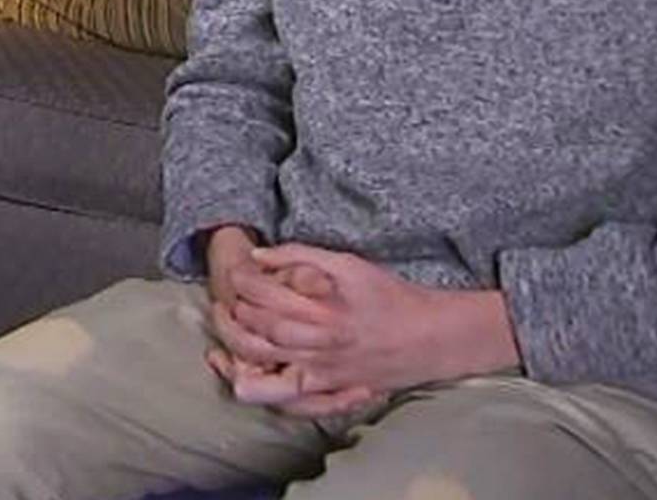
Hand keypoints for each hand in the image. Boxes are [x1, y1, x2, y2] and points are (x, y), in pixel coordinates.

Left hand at [216, 243, 518, 396]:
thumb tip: (259, 255)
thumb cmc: (390, 296)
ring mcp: (323, 372)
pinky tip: (239, 375)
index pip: (262, 297)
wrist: (432, 337)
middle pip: (256, 332)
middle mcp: (320, 344)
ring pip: (262, 369)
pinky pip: (285, 401)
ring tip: (225, 333)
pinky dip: (258, 391)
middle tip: (223, 302)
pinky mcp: (329, 391)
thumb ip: (302, 255)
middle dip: (231, 316)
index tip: (236, 274)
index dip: (241, 284)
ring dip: (234, 350)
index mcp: (324, 308)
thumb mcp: (348, 264)